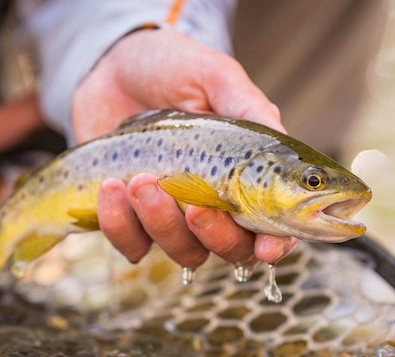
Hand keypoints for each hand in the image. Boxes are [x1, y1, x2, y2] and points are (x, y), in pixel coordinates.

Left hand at [72, 29, 295, 266]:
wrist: (112, 66)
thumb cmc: (173, 68)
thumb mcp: (215, 77)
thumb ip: (248, 108)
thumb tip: (283, 137)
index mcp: (247, 176)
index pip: (271, 225)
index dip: (275, 244)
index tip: (265, 248)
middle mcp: (214, 204)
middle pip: (229, 249)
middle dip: (212, 233)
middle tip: (192, 204)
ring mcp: (172, 217)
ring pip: (182, 251)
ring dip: (160, 222)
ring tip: (140, 178)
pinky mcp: (131, 220)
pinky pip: (132, 246)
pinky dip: (121, 224)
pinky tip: (111, 186)